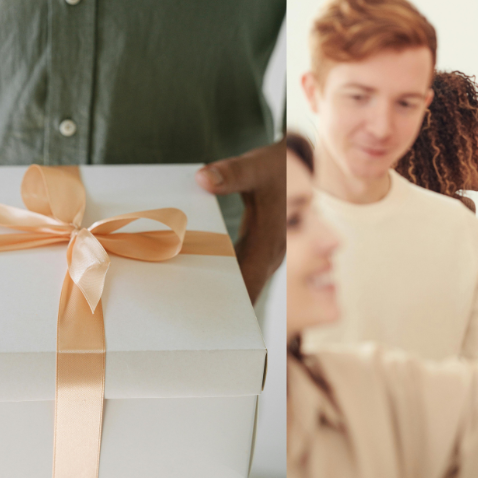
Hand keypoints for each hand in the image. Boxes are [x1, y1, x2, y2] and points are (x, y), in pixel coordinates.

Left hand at [195, 138, 285, 303]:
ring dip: (218, 289)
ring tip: (184, 296)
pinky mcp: (259, 250)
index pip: (248, 282)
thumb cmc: (277, 167)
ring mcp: (266, 254)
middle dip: (216, 300)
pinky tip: (198, 274)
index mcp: (270, 240)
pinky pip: (241, 270)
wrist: (297, 167)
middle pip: (243, 289)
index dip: (229, 301)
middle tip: (181, 308)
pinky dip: (222, 274)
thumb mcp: (258, 166)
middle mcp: (270, 254)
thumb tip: (204, 179)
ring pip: (242, 282)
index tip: (202, 311)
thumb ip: (233, 173)